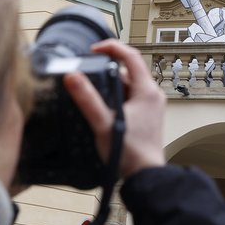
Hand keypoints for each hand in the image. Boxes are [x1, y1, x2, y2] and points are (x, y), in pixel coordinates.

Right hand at [64, 39, 165, 178]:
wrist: (145, 177)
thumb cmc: (130, 153)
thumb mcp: (103, 123)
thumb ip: (87, 99)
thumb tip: (72, 76)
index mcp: (147, 91)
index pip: (131, 56)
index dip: (111, 48)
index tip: (93, 49)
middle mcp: (153, 95)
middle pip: (128, 71)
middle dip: (107, 70)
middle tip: (87, 74)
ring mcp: (151, 106)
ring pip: (129, 85)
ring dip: (111, 85)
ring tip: (93, 94)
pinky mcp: (147, 116)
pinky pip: (131, 97)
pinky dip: (117, 97)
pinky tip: (104, 108)